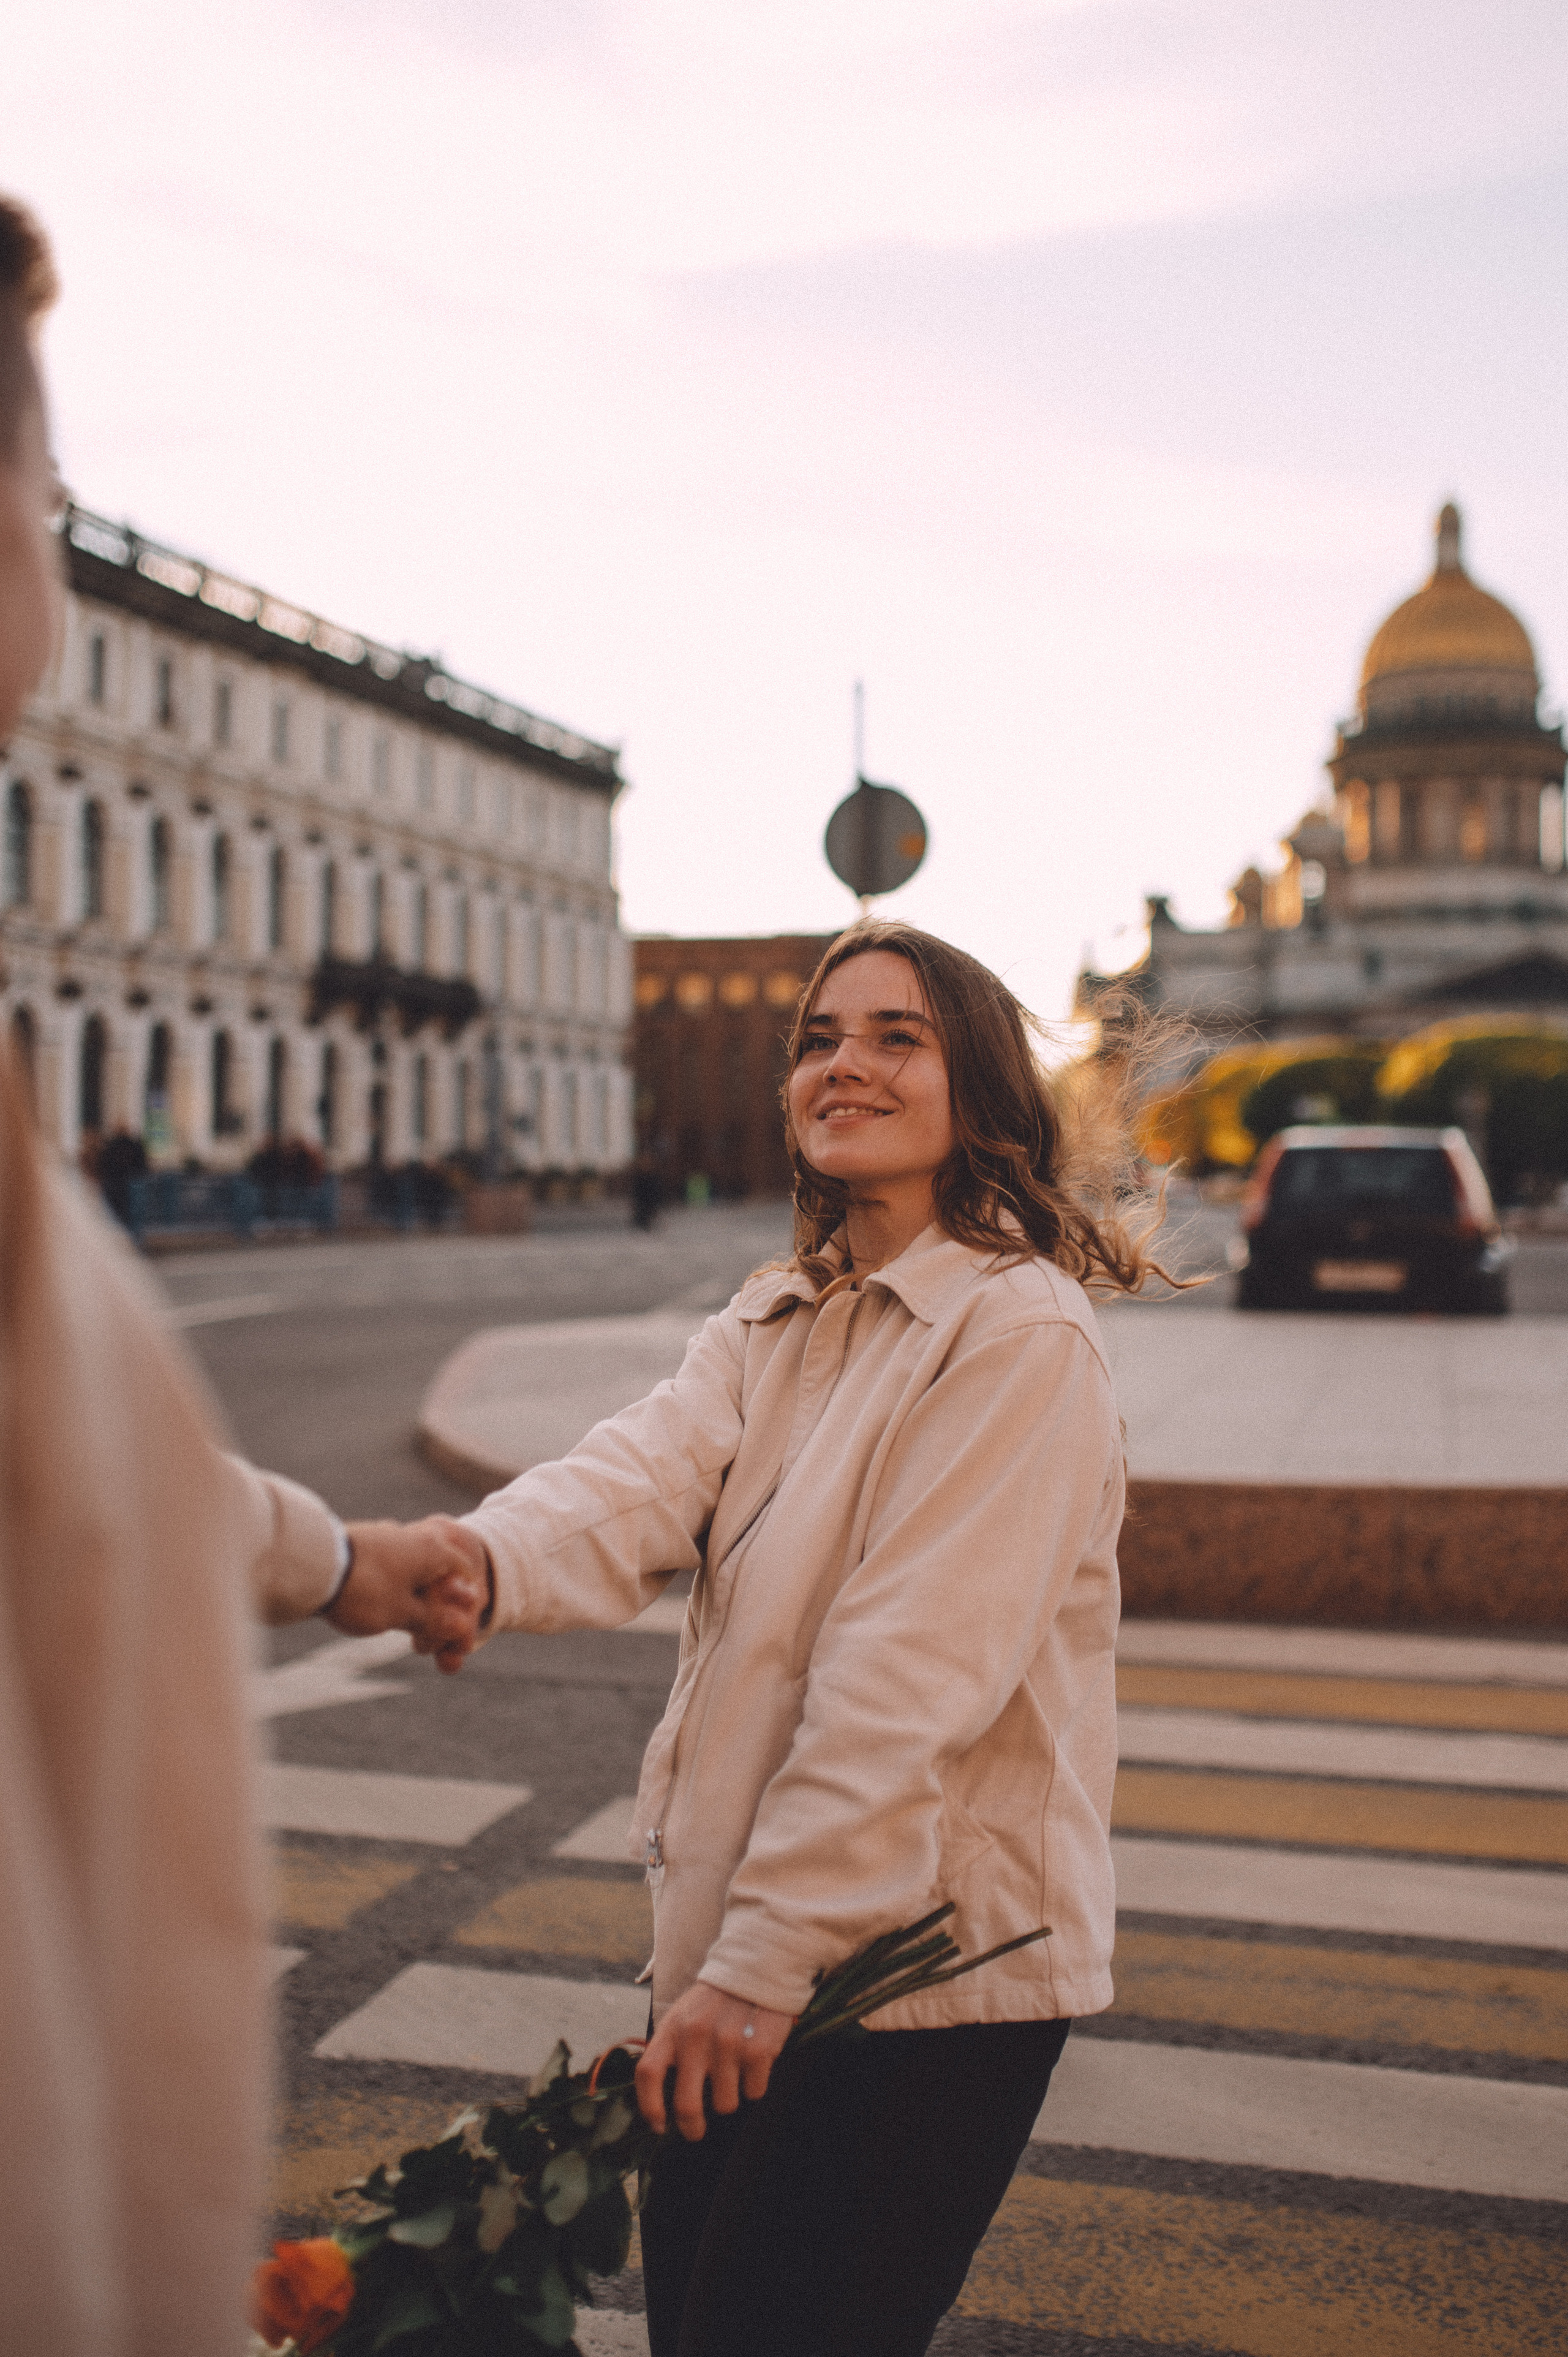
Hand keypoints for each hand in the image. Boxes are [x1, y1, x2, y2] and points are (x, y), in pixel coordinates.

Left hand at [330, 1516, 490, 1673]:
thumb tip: (460, 1625)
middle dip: (438, 1611)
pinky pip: (390, 1572)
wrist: (311, 1565)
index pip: (465, 1573)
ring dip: (415, 1604)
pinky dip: (394, 1594)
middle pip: (439, 1576)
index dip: (465, 1605)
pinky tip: (379, 1612)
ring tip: (403, 1630)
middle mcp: (413, 1538)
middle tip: (428, 1642)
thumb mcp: (404, 1613)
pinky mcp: (364, 1548)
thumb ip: (435, 1620)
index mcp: (433, 1549)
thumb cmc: (364, 1589)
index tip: (456, 1632)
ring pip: (412, 1575)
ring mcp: (386, 1540)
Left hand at [634, 1981, 793, 2140]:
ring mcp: (727, 2045)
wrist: (755, 1968)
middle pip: (686, 2104)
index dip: (650, 2107)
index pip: (648, 2075)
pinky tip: (754, 2063)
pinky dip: (755, 2085)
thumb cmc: (714, 2002)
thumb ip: (670, 2050)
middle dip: (691, 2127)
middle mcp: (696, 2038)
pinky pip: (754, 2091)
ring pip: (725, 2104)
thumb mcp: (682, 2017)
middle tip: (696, 2131)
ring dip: (730, 2098)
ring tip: (734, 2074)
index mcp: (672, 2029)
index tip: (658, 2125)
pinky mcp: (757, 2050)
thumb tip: (663, 2100)